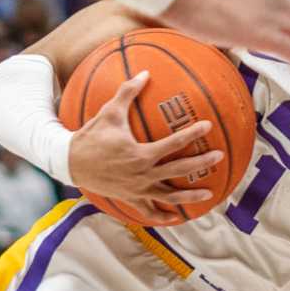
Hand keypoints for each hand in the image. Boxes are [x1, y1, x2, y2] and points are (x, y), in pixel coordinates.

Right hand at [66, 72, 225, 225]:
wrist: (70, 162)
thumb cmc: (91, 136)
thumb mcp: (110, 112)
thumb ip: (128, 91)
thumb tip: (145, 72)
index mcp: (141, 154)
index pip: (174, 143)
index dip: (192, 133)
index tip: (207, 126)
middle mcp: (143, 174)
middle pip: (179, 170)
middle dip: (201, 163)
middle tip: (219, 157)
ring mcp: (137, 189)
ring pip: (169, 196)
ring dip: (190, 196)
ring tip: (209, 195)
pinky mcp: (130, 199)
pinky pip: (149, 211)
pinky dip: (163, 216)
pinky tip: (176, 217)